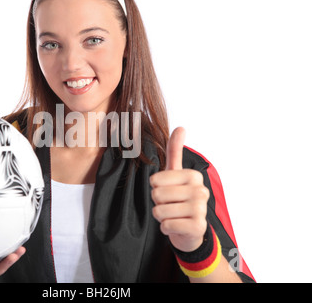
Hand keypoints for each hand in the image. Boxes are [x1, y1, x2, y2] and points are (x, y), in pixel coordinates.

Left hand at [150, 127, 209, 252]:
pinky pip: (167, 225)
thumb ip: (175, 151)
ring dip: (161, 216)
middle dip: (158, 203)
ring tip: (172, 215)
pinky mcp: (198, 228)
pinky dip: (166, 228)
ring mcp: (201, 210)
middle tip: (170, 205)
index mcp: (193, 176)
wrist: (189, 230)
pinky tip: (176, 226)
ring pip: (160, 211)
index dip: (155, 188)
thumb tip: (180, 126)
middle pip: (156, 195)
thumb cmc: (178, 198)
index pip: (155, 180)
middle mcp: (201, 191)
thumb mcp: (175, 173)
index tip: (167, 191)